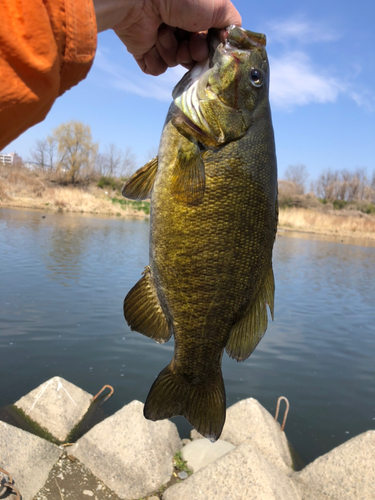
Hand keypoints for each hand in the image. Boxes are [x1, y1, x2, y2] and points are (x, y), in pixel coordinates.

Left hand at [93, 0, 240, 75]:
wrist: (143, 0)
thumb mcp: (219, 7)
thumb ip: (231, 24)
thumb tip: (232, 41)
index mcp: (195, 16)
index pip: (208, 44)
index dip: (208, 49)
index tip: (204, 43)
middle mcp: (178, 27)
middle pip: (192, 57)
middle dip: (191, 53)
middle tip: (186, 43)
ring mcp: (160, 40)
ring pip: (173, 63)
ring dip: (171, 51)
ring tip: (163, 33)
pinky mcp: (143, 51)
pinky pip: (155, 69)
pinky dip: (154, 60)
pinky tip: (151, 44)